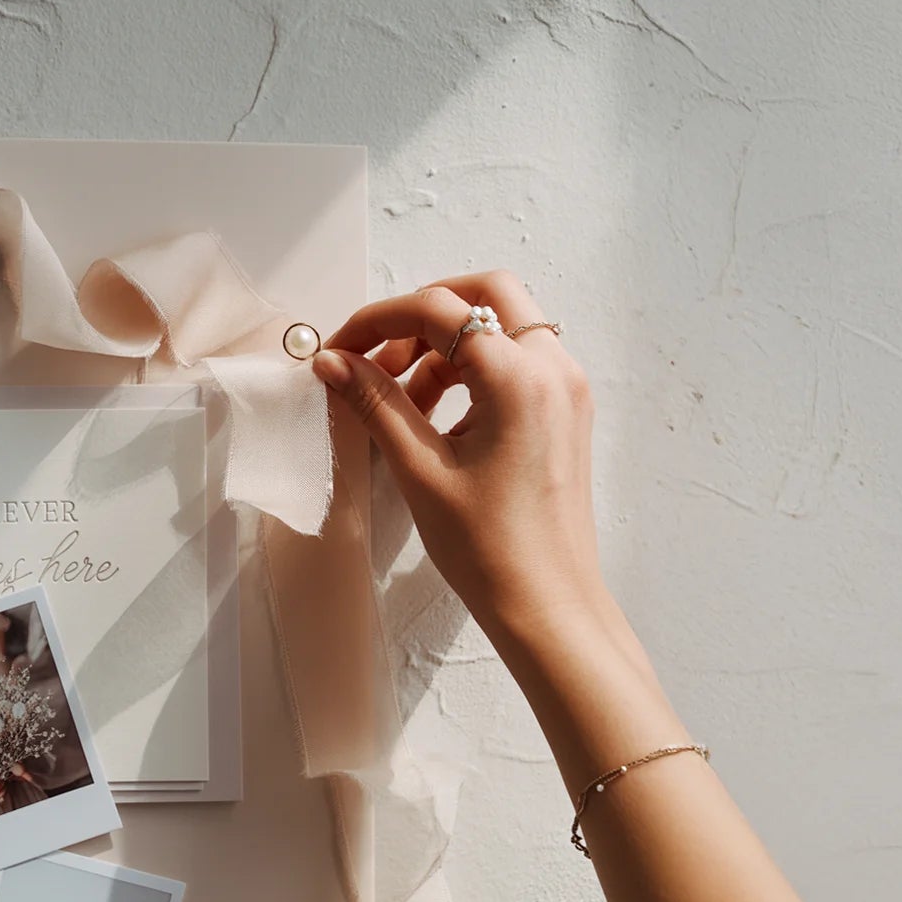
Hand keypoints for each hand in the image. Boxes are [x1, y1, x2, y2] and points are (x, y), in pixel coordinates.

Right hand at [313, 271, 602, 638]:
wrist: (548, 606)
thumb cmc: (491, 550)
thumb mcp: (421, 469)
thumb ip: (376, 403)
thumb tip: (334, 362)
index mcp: (521, 378)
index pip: (439, 310)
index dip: (379, 321)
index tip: (341, 350)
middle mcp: (555, 369)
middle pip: (484, 295)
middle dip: (423, 314)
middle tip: (378, 356)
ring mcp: (567, 390)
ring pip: (502, 327)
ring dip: (446, 346)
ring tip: (398, 398)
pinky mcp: (566, 413)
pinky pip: (518, 362)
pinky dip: (474, 369)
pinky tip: (434, 414)